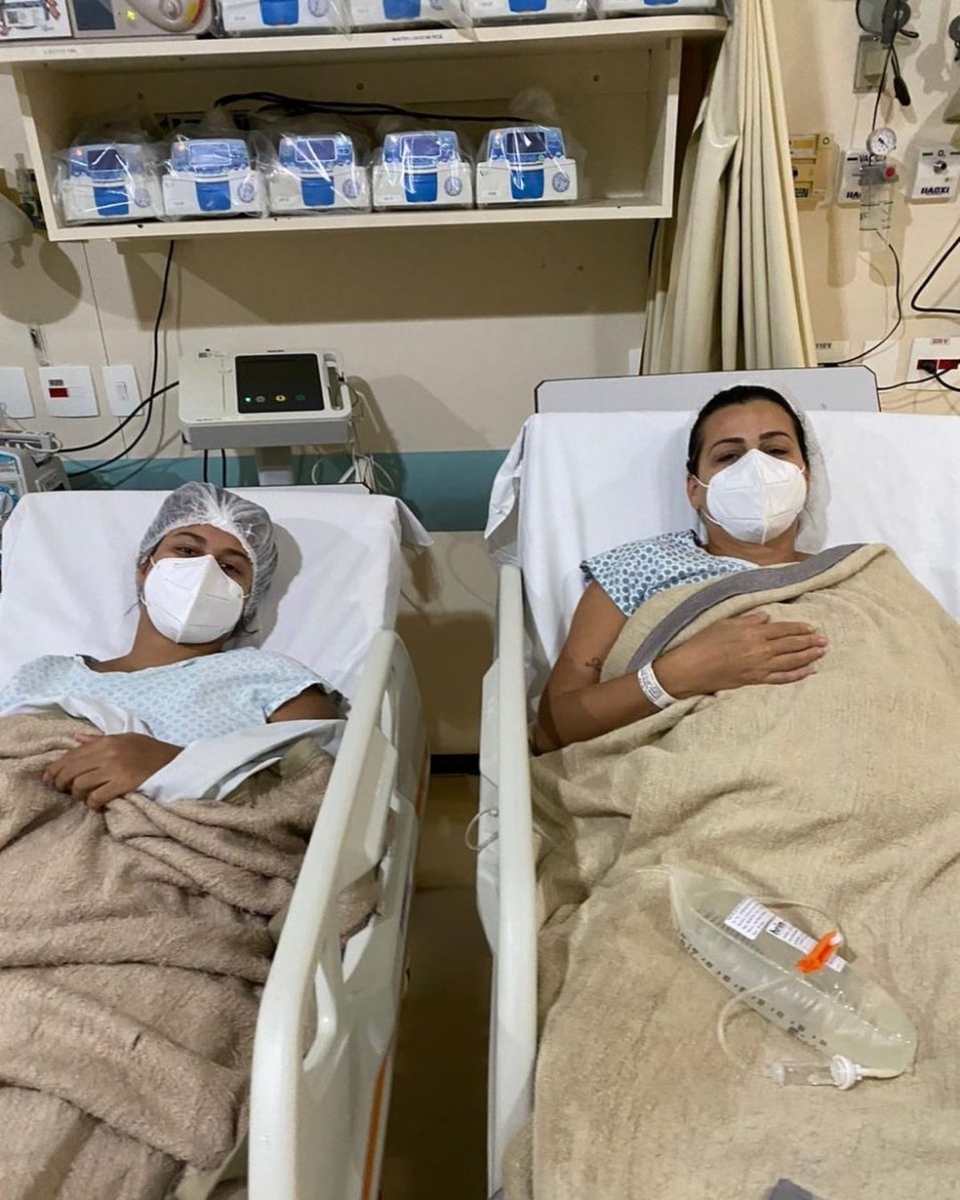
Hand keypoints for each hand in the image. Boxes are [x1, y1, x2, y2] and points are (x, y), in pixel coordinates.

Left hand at [42, 732, 179, 809]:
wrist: (176, 764)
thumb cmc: (151, 752)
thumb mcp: (126, 739)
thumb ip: (99, 740)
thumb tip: (76, 738)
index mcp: (107, 741)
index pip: (72, 754)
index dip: (56, 768)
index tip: (48, 779)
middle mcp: (108, 753)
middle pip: (72, 770)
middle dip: (62, 783)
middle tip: (63, 791)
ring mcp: (115, 768)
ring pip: (80, 785)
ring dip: (78, 795)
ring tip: (84, 798)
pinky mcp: (123, 784)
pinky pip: (96, 797)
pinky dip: (92, 804)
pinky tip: (96, 805)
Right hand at [655, 612, 826, 698]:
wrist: (691, 668)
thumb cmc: (704, 643)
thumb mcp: (725, 624)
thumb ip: (748, 620)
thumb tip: (766, 617)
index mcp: (753, 633)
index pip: (783, 629)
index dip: (799, 629)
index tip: (812, 628)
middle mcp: (760, 650)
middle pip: (791, 645)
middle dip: (809, 642)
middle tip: (824, 641)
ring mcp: (759, 667)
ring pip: (791, 662)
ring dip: (808, 657)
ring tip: (821, 653)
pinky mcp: (755, 680)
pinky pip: (781, 679)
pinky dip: (797, 675)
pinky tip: (808, 672)